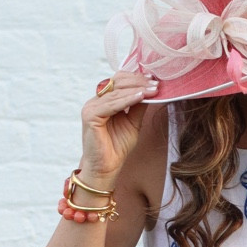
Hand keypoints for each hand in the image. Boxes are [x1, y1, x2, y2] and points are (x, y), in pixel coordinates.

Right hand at [79, 70, 157, 185]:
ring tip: (153, 90)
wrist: (106, 168)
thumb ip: (139, 106)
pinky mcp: (90, 116)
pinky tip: (141, 97)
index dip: (137, 78)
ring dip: (137, 89)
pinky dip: (127, 99)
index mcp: (104, 100)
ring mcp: (91, 107)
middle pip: (117, 82)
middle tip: (156, 83)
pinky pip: (111, 104)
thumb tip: (152, 89)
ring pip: (116, 91)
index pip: (119, 81)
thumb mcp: (133, 122)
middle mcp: (95, 101)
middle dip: (139, 81)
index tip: (154, 79)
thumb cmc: (117, 147)